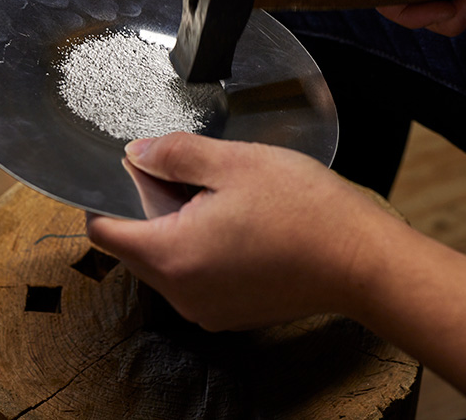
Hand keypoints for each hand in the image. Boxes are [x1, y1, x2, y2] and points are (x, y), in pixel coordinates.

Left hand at [85, 133, 396, 330]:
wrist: (361, 259)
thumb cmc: (305, 210)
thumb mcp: (234, 161)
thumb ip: (174, 154)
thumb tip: (136, 152)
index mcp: (171, 256)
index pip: (104, 231)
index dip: (107, 194)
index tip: (131, 168)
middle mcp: (181, 294)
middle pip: (134, 247)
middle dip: (148, 208)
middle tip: (190, 175)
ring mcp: (206, 310)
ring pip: (165, 262)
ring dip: (176, 228)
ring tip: (222, 198)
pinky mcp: (230, 313)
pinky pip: (194, 278)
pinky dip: (201, 250)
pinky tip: (238, 224)